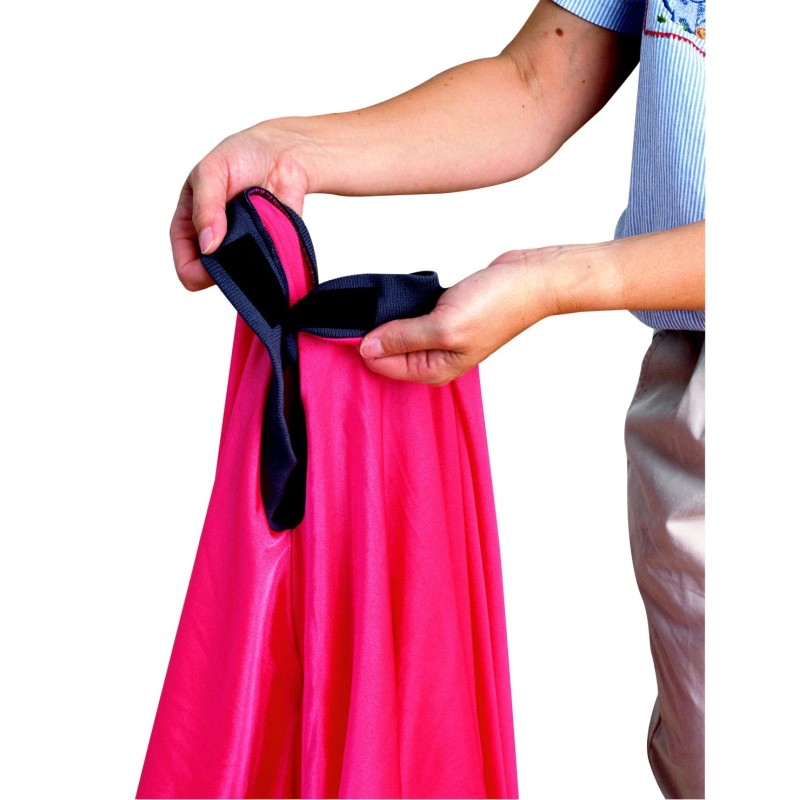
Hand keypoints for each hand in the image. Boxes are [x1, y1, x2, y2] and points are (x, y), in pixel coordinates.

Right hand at [170, 124, 315, 290]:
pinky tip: (276, 240)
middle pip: (215, 278)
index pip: (186, 266)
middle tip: (244, 240)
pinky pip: (269, 271)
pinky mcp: (268, 251)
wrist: (283, 154)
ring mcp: (243, 250)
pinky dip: (272, 261)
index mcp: (190, 226)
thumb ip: (206, 206)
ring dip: (251, 262)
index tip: (216, 255)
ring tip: (259, 232)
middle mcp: (215, 244)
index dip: (197, 271)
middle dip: (228, 268)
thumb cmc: (240, 156)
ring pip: (243, 278)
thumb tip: (207, 246)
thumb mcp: (212, 171)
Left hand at [359, 249, 554, 384]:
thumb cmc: (497, 305)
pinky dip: (403, 308)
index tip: (353, 322)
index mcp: (434, 370)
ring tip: (388, 300)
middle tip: (369, 309)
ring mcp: (440, 338)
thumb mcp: (444, 325)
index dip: (364, 344)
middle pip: (387, 352)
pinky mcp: (444, 317)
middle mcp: (435, 359)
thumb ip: (403, 338)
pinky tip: (404, 297)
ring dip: (388, 318)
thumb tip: (366, 348)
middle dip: (374, 334)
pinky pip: (411, 317)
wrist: (529, 278)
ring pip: (398, 333)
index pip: (381, 365)